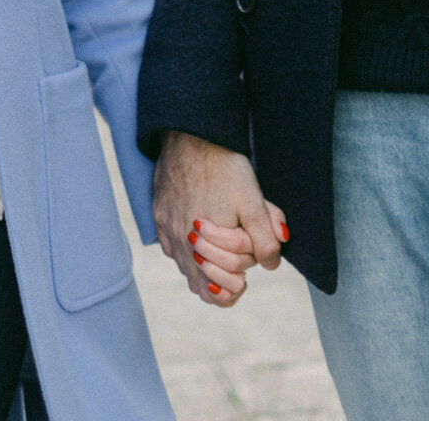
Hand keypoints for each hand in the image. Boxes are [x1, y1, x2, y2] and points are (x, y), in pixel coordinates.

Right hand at [153, 131, 287, 307]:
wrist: (191, 133)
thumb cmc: (224, 167)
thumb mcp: (254, 203)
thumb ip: (266, 240)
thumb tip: (270, 265)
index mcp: (202, 246)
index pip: (216, 294)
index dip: (236, 287)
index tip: (246, 273)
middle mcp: (178, 242)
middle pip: (198, 285)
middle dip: (221, 277)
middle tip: (237, 258)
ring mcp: (165, 229)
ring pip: (183, 266)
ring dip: (203, 264)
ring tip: (222, 244)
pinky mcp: (158, 214)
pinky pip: (171, 246)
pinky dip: (187, 247)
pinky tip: (201, 230)